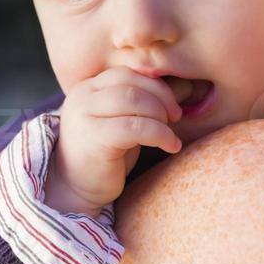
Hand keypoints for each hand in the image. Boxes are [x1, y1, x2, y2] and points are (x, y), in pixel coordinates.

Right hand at [43, 68, 192, 216]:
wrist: (75, 190)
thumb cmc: (105, 156)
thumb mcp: (126, 122)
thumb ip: (146, 103)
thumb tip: (187, 87)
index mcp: (88, 88)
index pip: (127, 73)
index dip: (156, 86)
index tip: (173, 106)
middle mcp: (82, 96)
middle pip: (131, 82)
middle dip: (161, 98)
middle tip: (176, 117)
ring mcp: (84, 115)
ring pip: (133, 100)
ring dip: (160, 116)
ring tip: (171, 135)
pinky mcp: (93, 138)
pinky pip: (135, 127)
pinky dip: (160, 134)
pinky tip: (170, 146)